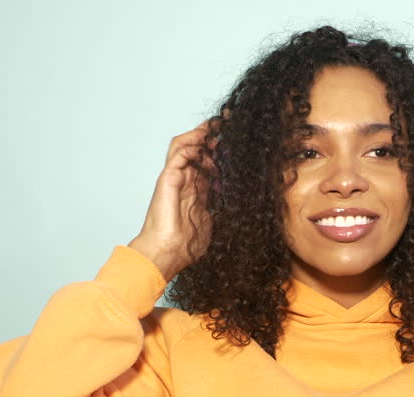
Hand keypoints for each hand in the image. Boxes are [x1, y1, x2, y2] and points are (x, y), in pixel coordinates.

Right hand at [129, 114, 222, 278]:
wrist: (168, 253)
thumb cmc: (187, 245)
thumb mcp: (215, 221)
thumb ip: (223, 207)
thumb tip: (244, 200)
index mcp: (197, 190)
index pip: (209, 162)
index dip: (221, 151)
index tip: (238, 141)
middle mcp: (185, 181)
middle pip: (197, 149)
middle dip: (212, 136)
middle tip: (228, 126)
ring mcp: (175, 177)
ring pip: (185, 145)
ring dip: (201, 134)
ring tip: (216, 126)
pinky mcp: (168, 178)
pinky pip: (178, 153)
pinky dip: (191, 142)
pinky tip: (204, 138)